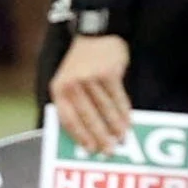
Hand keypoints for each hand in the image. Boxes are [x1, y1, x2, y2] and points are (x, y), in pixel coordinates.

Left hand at [50, 33, 134, 152]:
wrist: (94, 36)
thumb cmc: (80, 66)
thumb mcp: (68, 81)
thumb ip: (73, 104)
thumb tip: (86, 136)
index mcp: (58, 89)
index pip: (68, 118)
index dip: (80, 136)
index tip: (90, 149)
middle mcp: (72, 84)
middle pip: (88, 117)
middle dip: (100, 136)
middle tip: (110, 151)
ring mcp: (90, 78)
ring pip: (105, 109)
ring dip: (115, 127)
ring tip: (122, 138)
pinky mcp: (108, 73)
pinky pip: (118, 98)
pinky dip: (124, 112)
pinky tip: (128, 122)